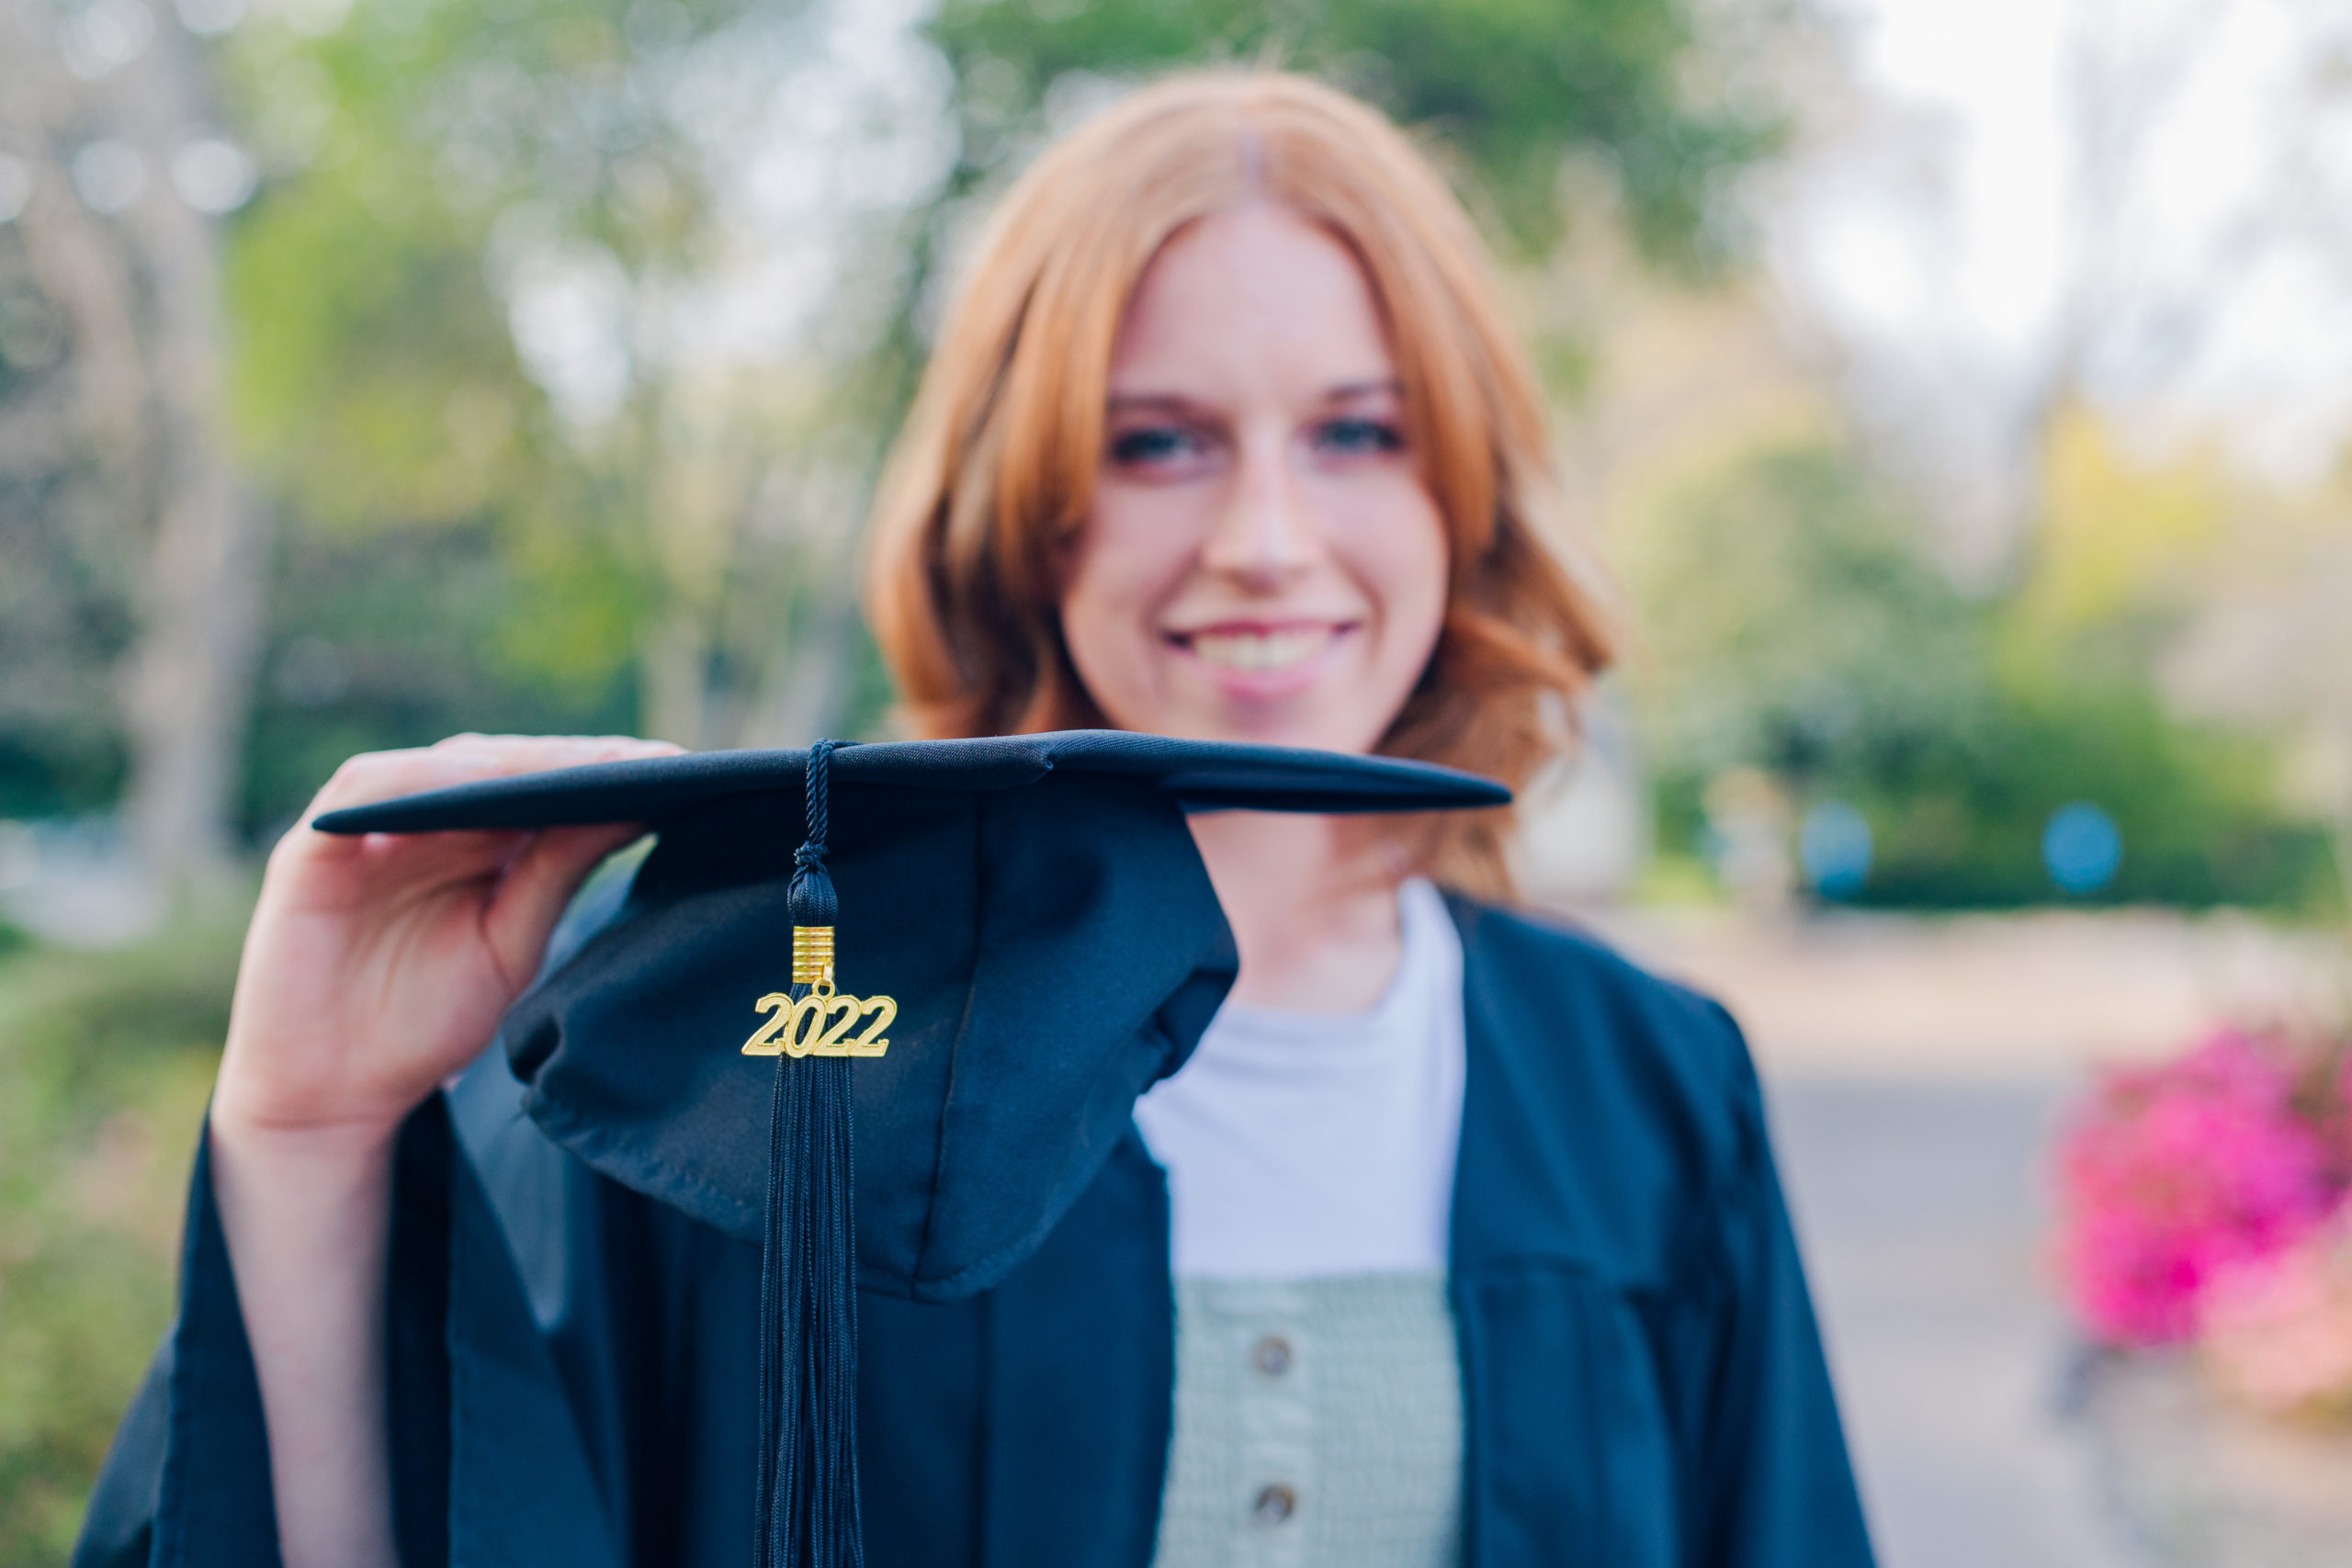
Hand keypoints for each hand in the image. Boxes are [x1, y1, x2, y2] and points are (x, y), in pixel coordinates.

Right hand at [211, 733, 678, 1155]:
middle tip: (640, 759)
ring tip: (572, 768)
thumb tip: (633, 807)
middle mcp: (426, 823)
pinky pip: (363, 792)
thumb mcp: (511, 942)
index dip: (604, 773)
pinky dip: (417, 782)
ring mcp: (368, 828)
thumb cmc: (425, 1019)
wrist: (336, 1093)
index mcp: (479, 842)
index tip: (674, 770)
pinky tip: (473, 784)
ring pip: (440, 767)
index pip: (545, 786)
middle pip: (501, 764)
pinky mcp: (312, 848)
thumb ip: (557, 873)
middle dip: (570, 759)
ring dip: (505, 761)